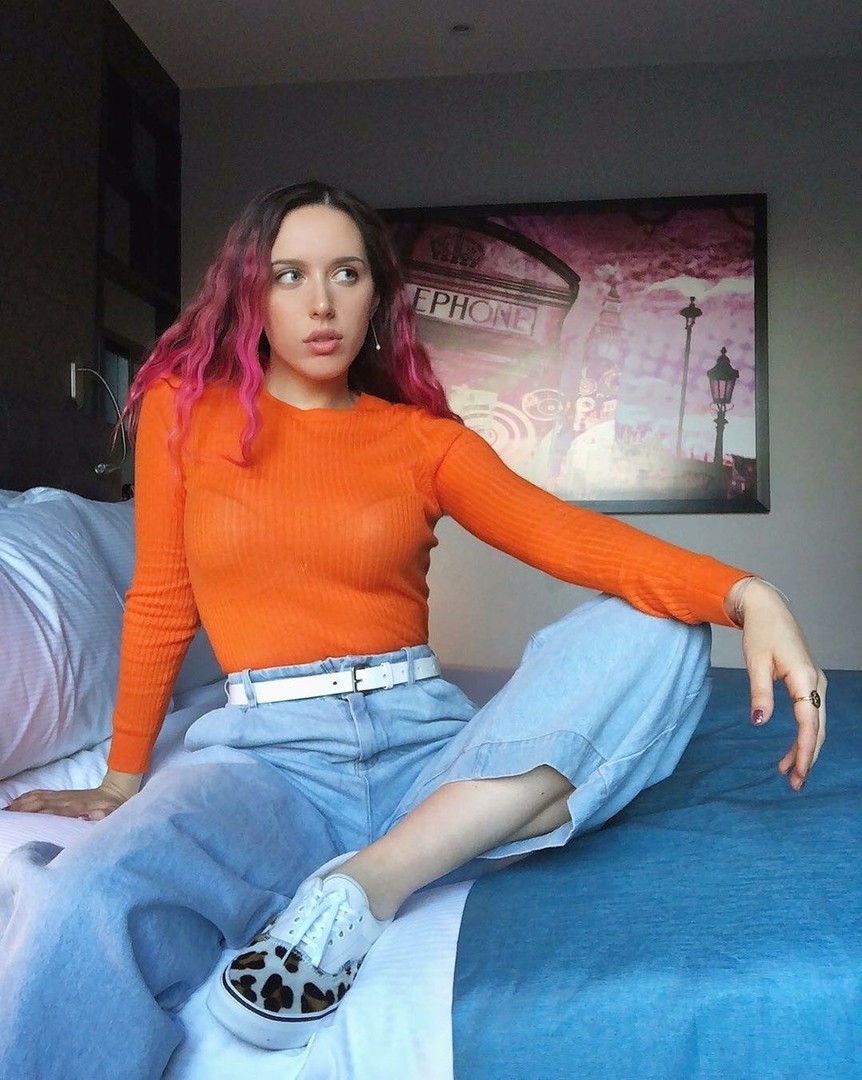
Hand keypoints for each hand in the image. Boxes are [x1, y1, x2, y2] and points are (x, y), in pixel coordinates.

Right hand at [3, 769, 142, 819]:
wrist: (118, 790)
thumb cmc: (115, 807)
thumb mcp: (114, 813)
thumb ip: (106, 815)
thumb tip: (100, 816)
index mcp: (76, 806)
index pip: (52, 810)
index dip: (36, 814)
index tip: (21, 820)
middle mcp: (66, 799)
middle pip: (39, 802)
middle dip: (22, 808)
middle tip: (6, 816)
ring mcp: (64, 795)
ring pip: (39, 796)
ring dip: (22, 802)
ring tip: (8, 810)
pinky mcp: (64, 795)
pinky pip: (43, 794)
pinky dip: (29, 797)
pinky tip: (20, 801)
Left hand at [725, 578, 825, 790]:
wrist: (767, 609)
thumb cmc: (761, 632)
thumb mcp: (756, 662)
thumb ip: (759, 693)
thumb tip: (760, 723)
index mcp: (804, 677)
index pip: (809, 722)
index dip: (804, 749)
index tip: (796, 772)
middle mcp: (816, 682)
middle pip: (818, 728)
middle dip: (808, 757)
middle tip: (795, 784)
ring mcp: (815, 683)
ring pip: (816, 724)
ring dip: (805, 749)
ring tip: (788, 774)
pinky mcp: (808, 683)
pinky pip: (811, 716)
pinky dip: (803, 736)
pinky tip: (788, 752)